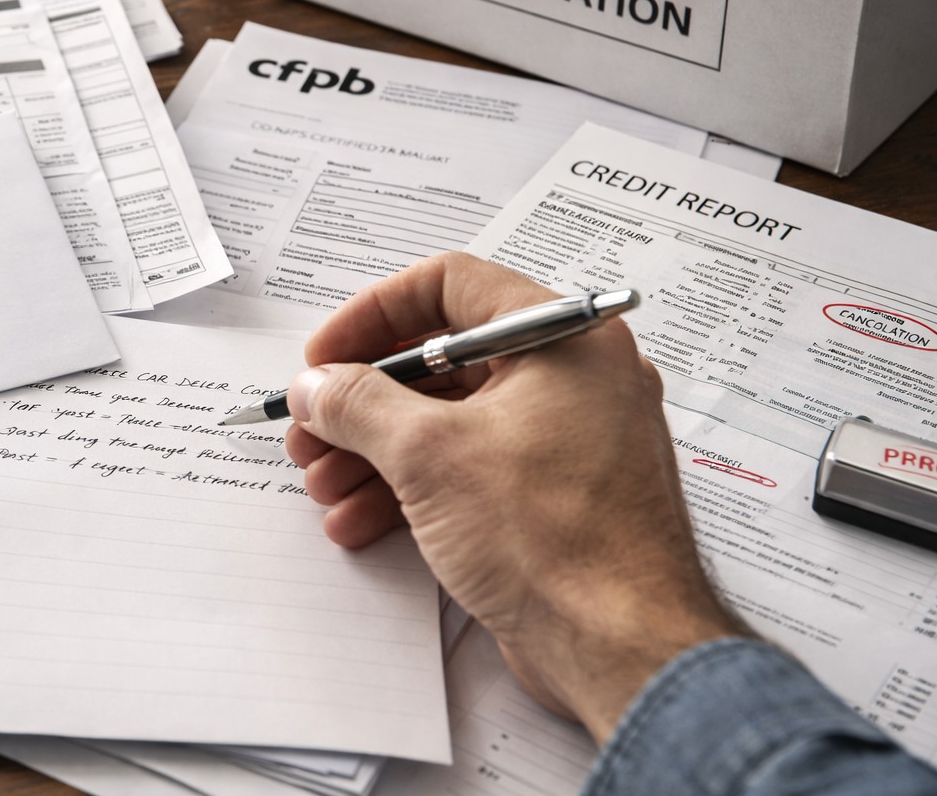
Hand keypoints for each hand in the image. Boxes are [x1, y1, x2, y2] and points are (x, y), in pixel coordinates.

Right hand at [285, 253, 743, 743]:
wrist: (622, 649)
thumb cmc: (559, 541)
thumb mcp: (430, 456)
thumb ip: (358, 406)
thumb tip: (317, 385)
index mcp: (563, 340)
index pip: (450, 286)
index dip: (373, 316)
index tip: (327, 356)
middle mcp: (573, 380)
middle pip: (442, 361)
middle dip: (363, 401)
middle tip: (313, 428)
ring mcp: (566, 441)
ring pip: (450, 422)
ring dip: (375, 450)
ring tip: (324, 483)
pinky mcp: (554, 497)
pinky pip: (471, 469)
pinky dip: (413, 488)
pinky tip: (360, 520)